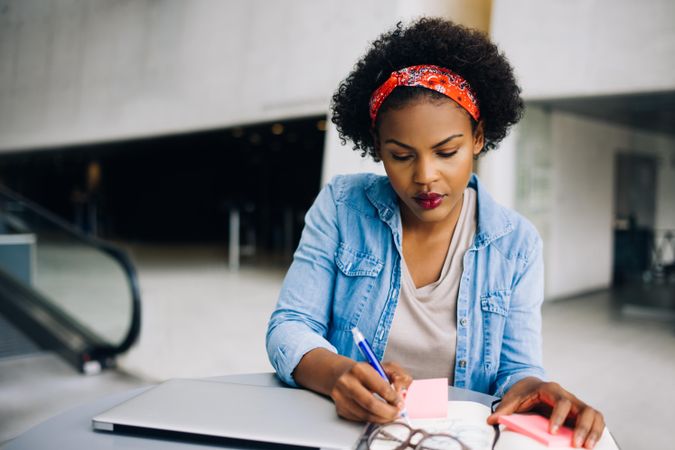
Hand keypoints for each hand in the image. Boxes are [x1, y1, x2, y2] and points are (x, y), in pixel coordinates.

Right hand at [329, 361, 412, 422]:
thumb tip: (403, 388)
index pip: (380, 388)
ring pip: (366, 415)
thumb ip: (395, 374)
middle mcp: (347, 383)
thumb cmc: (363, 371)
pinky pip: (360, 419)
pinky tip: (377, 414)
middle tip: (397, 413)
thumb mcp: (380, 366)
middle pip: (371, 404)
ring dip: (382, 418)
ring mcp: (341, 398)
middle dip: (388, 412)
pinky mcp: (340, 409)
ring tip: (390, 415)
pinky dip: (372, 418)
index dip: (393, 398)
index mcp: (359, 369)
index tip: (400, 403)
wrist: (339, 375)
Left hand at [487, 377, 604, 448]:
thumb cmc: (523, 393)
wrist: (531, 386)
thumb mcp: (513, 399)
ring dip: (593, 431)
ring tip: (586, 446)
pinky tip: (591, 444)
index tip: (552, 432)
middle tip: (575, 444)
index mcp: (551, 389)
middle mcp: (567, 395)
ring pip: (593, 414)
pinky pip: (596, 420)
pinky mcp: (581, 413)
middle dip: (581, 427)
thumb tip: (491, 420)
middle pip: (583, 408)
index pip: (561, 401)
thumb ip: (504, 410)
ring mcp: (576, 404)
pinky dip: (597, 431)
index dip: (558, 416)